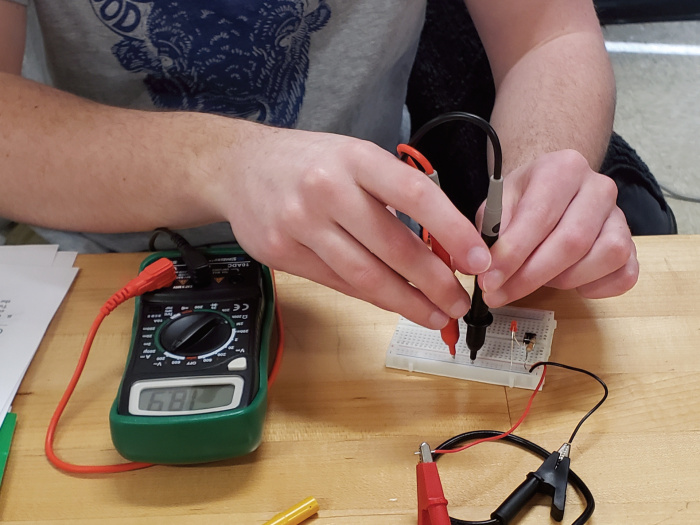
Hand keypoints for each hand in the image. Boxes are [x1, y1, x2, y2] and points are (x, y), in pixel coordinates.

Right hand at [207, 125, 491, 327]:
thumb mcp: (354, 156)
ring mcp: (300, 224)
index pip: (416, 195)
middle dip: (434, 282)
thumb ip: (392, 193)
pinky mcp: (282, 253)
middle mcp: (327, 190)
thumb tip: (441, 243)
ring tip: (434, 315)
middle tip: (459, 302)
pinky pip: (338, 283)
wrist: (237, 167)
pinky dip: (371, 297)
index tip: (478, 260)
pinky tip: (394, 303)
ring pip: (365, 275)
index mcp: (356, 158)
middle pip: (393, 246)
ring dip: (406, 302)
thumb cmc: (307, 162)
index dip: (453, 231)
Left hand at [478, 149, 638, 306]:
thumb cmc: (523, 199)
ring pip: (605, 256)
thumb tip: (488, 267)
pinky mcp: (631, 244)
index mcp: (563, 168)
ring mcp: (620, 216)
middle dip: (531, 276)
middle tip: (500, 293)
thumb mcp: (497, 204)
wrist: (552, 190)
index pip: (540, 216)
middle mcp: (599, 187)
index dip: (512, 255)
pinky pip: (625, 274)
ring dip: (565, 280)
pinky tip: (570, 284)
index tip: (489, 280)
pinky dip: (596, 288)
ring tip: (537, 279)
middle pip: (573, 241)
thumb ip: (491, 231)